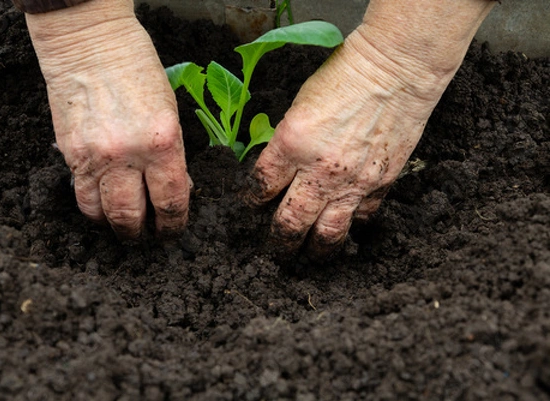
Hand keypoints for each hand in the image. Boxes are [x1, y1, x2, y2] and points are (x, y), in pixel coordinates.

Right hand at [25, 0, 189, 237]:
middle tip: (146, 236)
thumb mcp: (170, 112)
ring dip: (114, 225)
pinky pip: (80, 195)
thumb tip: (175, 190)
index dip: (174, 224)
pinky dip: (93, 208)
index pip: (172, 201)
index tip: (173, 230)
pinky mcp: (70, 154)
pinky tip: (102, 206)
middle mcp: (128, 154)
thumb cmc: (138, 70)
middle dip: (142, 234)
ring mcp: (95, 156)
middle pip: (133, 216)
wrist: (90, 44)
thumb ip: (172, 156)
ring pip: (102, 214)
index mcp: (163, 142)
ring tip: (122, 226)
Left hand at [246, 0, 494, 257]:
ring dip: (316, 249)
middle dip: (279, 243)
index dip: (252, 200)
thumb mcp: (299, 106)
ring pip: (328, 233)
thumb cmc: (344, 78)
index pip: (261, 187)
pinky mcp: (379, 184)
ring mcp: (352, 182)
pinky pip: (362, 216)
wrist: (395, 72)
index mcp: (291, 145)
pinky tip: (347, 225)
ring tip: (310, 256)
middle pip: (290, 223)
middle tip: (276, 252)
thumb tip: (280, 167)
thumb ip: (287, 142)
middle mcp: (318, 171)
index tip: (252, 204)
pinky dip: (353, 223)